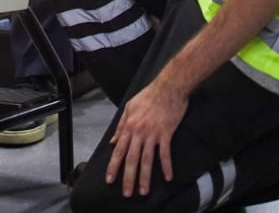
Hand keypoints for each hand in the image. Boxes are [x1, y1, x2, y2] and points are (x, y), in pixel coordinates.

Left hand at [106, 77, 186, 197]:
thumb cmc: (149, 94)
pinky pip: (165, 153)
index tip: (110, 179)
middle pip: (131, 159)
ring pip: (147, 159)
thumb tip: (113, 141)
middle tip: (127, 193)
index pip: (119, 150)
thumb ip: (121, 125)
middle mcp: (139, 132)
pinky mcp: (166, 133)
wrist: (168, 86)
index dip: (113, 166)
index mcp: (129, 126)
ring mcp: (152, 133)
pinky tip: (167, 177)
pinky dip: (166, 166)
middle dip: (128, 178)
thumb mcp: (129, 107)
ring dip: (145, 177)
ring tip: (143, 191)